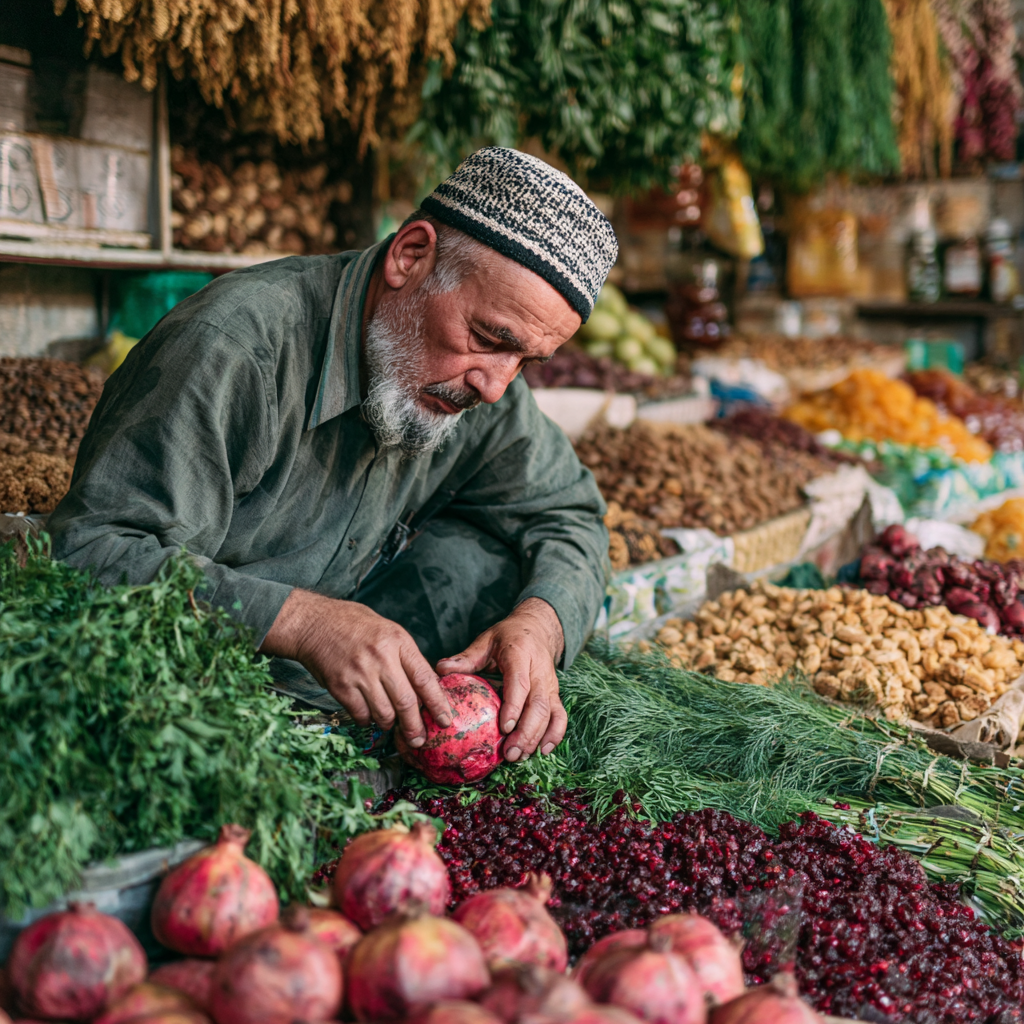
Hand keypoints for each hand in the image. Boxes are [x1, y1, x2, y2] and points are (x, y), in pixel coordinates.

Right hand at [260, 589, 451, 746]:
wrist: (314, 623)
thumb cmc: (355, 625)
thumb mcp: (389, 631)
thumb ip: (407, 657)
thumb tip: (427, 687)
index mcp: (398, 642)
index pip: (425, 678)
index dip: (438, 703)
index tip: (446, 720)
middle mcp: (381, 658)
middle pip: (406, 702)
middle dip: (415, 726)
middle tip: (419, 739)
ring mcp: (359, 673)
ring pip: (384, 713)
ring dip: (390, 724)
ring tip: (390, 722)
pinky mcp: (340, 686)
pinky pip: (361, 715)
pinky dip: (367, 720)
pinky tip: (368, 714)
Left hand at [436, 597, 564, 762]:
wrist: (537, 629)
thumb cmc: (508, 637)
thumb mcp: (486, 641)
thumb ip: (466, 657)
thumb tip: (441, 669)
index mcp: (520, 654)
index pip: (519, 682)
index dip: (514, 705)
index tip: (504, 726)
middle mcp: (539, 671)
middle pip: (538, 704)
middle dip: (526, 731)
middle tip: (510, 753)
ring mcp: (550, 684)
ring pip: (550, 713)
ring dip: (536, 737)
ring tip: (520, 756)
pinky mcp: (555, 694)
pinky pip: (560, 716)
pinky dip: (555, 734)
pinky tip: (543, 750)